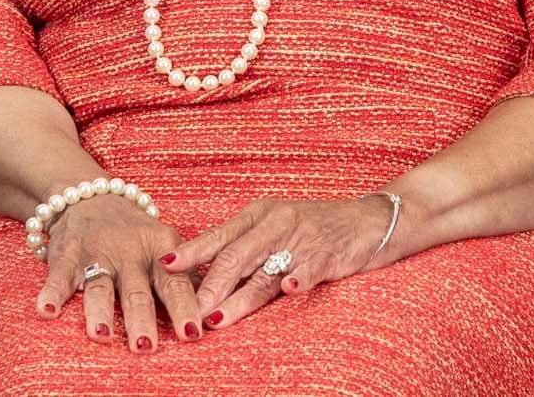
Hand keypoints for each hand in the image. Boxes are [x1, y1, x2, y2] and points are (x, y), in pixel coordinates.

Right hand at [34, 194, 201, 353]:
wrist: (91, 195)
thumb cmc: (135, 233)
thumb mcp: (164, 245)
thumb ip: (183, 276)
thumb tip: (213, 312)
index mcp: (160, 250)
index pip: (175, 283)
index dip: (183, 308)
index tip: (192, 334)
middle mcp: (130, 252)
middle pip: (136, 290)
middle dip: (141, 318)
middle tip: (145, 345)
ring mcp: (97, 252)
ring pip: (100, 286)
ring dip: (100, 312)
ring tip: (102, 336)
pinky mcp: (68, 254)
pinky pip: (59, 276)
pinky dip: (52, 293)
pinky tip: (47, 310)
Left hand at [178, 194, 396, 329]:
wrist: (369, 220)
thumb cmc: (315, 227)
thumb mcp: (275, 229)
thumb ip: (245, 249)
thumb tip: (203, 275)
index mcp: (258, 215)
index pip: (218, 236)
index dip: (192, 253)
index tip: (164, 267)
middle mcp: (275, 223)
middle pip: (235, 257)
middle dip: (209, 287)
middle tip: (188, 313)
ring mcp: (302, 238)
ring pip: (264, 272)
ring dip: (239, 298)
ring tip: (218, 318)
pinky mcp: (328, 253)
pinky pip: (310, 267)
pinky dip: (299, 277)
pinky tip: (288, 288)